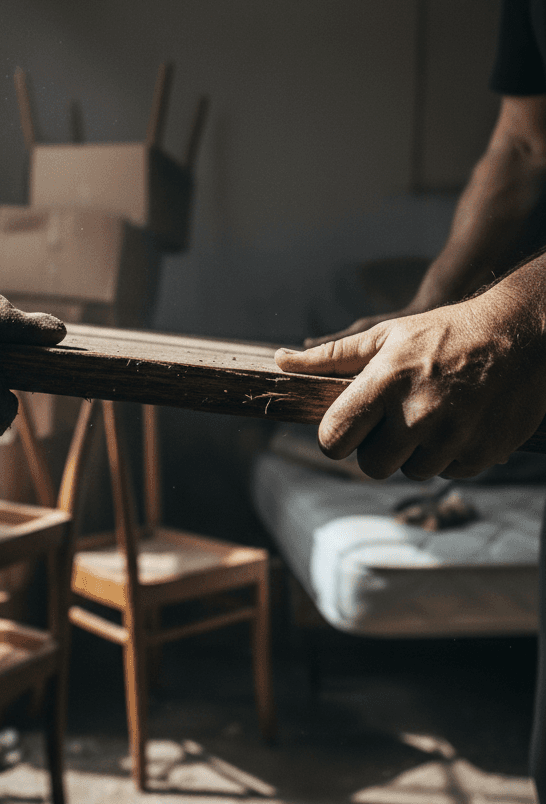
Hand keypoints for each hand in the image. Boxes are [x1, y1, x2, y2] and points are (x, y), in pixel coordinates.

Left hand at [274, 279, 545, 479]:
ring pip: (410, 471)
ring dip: (413, 452)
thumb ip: (330, 356)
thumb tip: (280, 361)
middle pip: (370, 465)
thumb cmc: (444, 331)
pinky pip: (448, 472)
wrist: (522, 334)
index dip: (334, 437)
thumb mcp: (385, 334)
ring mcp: (452, 437)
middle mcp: (417, 415)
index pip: (334, 439)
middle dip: (374, 447)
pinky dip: (448, 455)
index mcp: (385, 384)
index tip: (345, 428)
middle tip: (392, 420)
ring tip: (428, 415)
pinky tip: (457, 423)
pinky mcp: (482, 453)